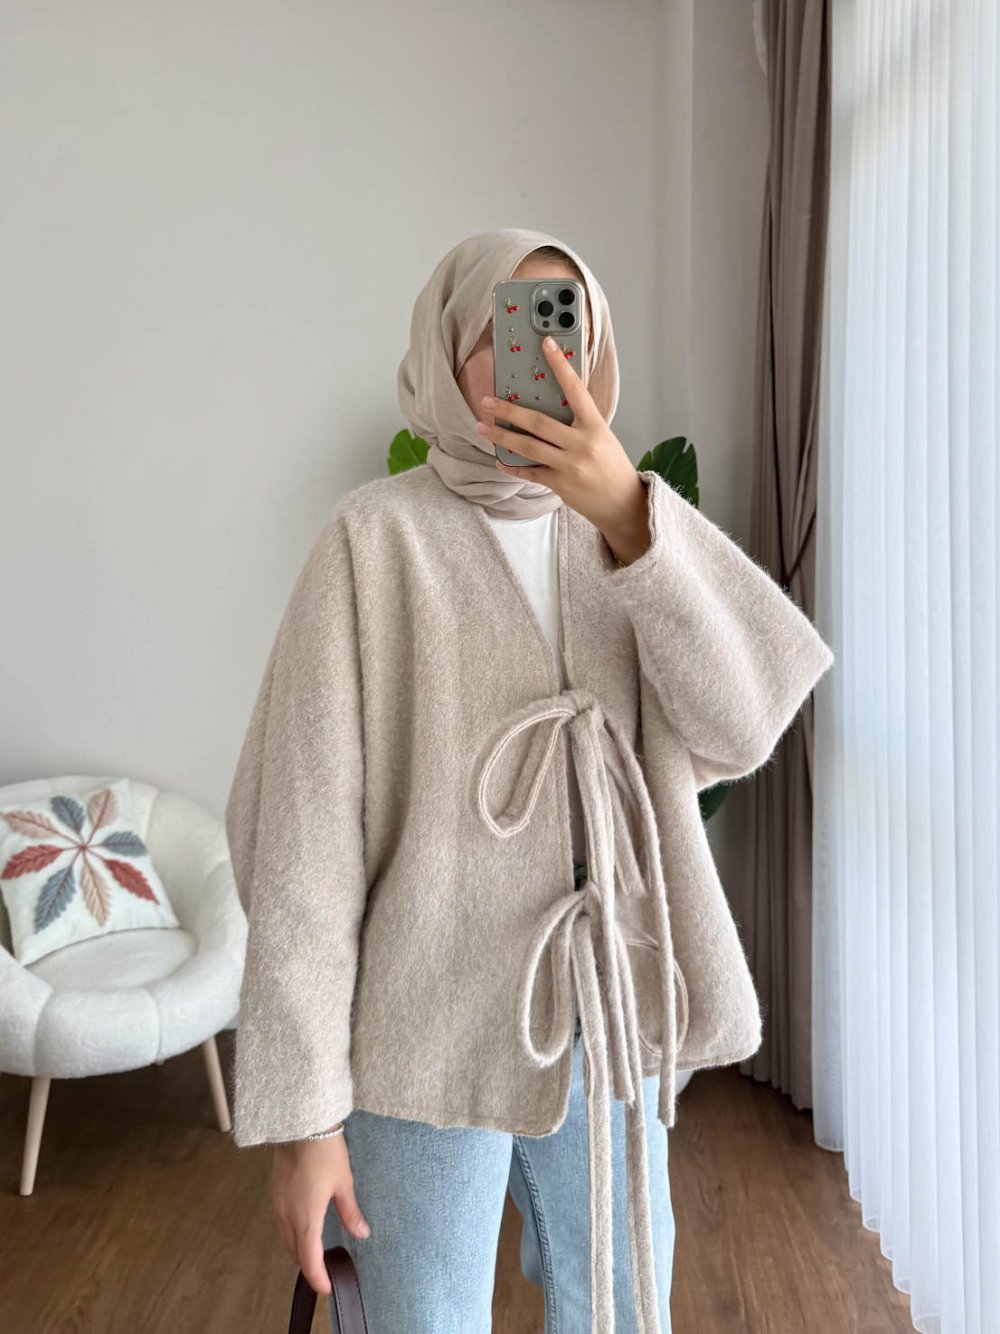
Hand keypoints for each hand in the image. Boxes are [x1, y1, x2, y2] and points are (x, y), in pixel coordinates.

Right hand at [271, 1136, 370, 1295]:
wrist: (300, 1124)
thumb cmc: (325, 1153)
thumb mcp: (344, 1183)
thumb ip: (350, 1212)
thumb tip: (361, 1233)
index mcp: (306, 1219)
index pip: (309, 1260)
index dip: (319, 1278)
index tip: (329, 1287)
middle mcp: (287, 1217)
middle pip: (295, 1252)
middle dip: (309, 1265)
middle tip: (325, 1269)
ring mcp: (277, 1205)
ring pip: (285, 1239)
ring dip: (299, 1249)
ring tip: (316, 1251)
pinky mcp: (274, 1193)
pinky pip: (281, 1223)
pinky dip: (292, 1233)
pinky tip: (304, 1226)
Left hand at [475, 335, 651, 564]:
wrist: (622, 503)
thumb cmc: (612, 467)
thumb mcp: (602, 437)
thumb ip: (580, 422)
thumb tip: (549, 405)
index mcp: (594, 426)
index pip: (575, 389)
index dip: (560, 365)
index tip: (546, 345)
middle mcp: (581, 444)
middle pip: (538, 422)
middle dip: (509, 410)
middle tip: (487, 401)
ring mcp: (569, 465)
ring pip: (529, 447)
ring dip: (502, 436)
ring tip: (482, 427)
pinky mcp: (560, 484)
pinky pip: (531, 472)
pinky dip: (513, 467)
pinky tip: (500, 459)